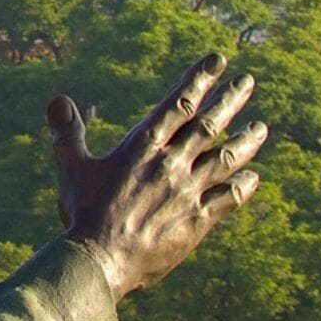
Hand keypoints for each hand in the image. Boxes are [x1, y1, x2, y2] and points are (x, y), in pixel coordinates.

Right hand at [46, 54, 268, 299]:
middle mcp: (171, 164)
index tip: (218, 61)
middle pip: (209, 125)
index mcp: (143, 147)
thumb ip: (68, 133)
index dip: (199, 80)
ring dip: (247, 141)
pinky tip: (253, 178)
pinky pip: (228, 198)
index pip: (178, 104)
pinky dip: (243, 186)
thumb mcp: (71, 168)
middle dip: (230, 100)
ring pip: (227, 159)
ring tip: (262, 128)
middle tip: (247, 81)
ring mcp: (188, 192)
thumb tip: (58, 100)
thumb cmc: (82, 213)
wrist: (100, 259)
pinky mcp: (197, 221)